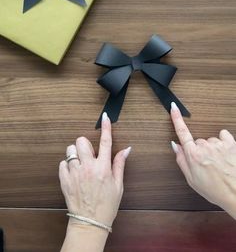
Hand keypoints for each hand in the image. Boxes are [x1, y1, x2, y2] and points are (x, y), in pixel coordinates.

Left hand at [59, 112, 130, 227]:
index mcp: (103, 168)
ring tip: (80, 165)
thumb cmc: (106, 206)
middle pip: (81, 141)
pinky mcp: (64, 179)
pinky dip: (68, 165)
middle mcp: (88, 168)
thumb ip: (120, 164)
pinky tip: (74, 173)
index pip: (105, 142)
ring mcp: (74, 173)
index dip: (106, 127)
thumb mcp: (118, 185)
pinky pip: (62, 163)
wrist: (90, 223)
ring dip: (75, 154)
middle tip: (89, 155)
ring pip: (70, 150)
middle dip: (85, 144)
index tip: (105, 117)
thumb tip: (127, 149)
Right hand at [170, 102, 235, 218]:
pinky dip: (223, 142)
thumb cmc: (216, 190)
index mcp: (193, 156)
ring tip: (219, 163)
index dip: (176, 118)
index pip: (182, 132)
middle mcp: (205, 147)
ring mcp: (218, 144)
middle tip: (206, 164)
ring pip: (211, 140)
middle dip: (200, 150)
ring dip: (213, 148)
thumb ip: (181, 160)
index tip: (174, 107)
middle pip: (198, 141)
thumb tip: (175, 146)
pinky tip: (225, 153)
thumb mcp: (192, 180)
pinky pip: (223, 135)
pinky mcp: (230, 143)